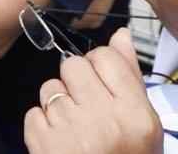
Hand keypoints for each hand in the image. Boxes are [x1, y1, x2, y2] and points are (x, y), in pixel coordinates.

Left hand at [24, 31, 162, 153]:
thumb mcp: (143, 124)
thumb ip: (129, 78)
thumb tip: (119, 35)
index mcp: (134, 114)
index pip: (105, 56)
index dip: (100, 66)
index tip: (101, 83)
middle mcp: (103, 121)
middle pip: (72, 65)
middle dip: (76, 82)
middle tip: (86, 106)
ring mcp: (70, 133)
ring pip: (50, 88)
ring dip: (58, 104)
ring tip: (75, 128)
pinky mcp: (43, 147)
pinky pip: (33, 113)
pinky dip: (42, 126)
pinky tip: (60, 142)